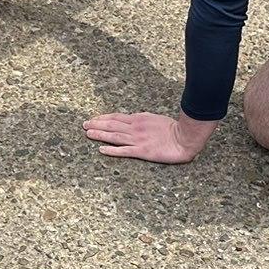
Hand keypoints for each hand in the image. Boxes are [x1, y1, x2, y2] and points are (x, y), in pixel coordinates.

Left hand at [83, 110, 216, 163]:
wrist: (184, 138)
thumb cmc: (173, 129)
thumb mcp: (154, 118)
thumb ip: (142, 119)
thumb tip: (132, 117)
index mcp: (138, 119)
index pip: (116, 117)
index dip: (103, 118)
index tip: (93, 118)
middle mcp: (135, 128)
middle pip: (111, 125)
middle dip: (96, 124)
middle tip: (84, 124)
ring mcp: (137, 139)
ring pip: (114, 136)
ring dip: (99, 134)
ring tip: (87, 133)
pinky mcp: (141, 151)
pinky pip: (123, 151)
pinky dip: (111, 150)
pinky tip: (101, 150)